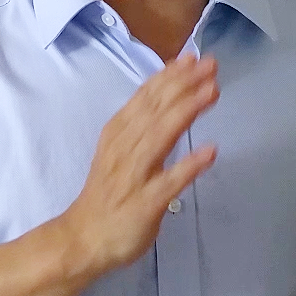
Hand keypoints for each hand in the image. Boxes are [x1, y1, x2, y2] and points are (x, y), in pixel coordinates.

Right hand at [58, 52, 218, 273]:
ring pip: (162, 136)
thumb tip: (166, 99)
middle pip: (156, 110)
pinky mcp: (146, 202)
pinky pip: (169, 181)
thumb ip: (140, 128)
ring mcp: (135, 175)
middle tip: (211, 64)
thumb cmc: (106, 194)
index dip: (169, 76)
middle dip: (184, 84)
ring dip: (187, 111)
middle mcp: (124, 148)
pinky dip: (189, 165)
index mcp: (118, 133)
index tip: (192, 57)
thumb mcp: (118, 151)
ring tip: (213, 91)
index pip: (145, 98)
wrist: (83, 238)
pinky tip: (210, 152)